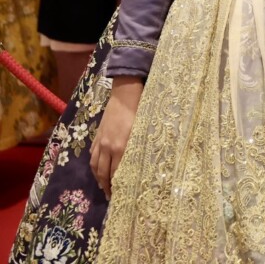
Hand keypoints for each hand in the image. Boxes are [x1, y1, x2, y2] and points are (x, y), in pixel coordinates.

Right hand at [90, 76, 143, 197]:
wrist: (125, 95)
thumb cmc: (140, 111)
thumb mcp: (143, 131)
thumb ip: (139, 148)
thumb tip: (142, 164)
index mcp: (122, 147)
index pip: (117, 172)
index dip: (118, 185)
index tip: (121, 195)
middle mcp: (108, 147)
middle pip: (104, 173)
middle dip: (106, 186)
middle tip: (111, 197)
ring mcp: (100, 142)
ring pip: (96, 166)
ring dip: (98, 179)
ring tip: (104, 188)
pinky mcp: (96, 136)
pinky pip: (93, 156)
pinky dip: (95, 166)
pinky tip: (98, 171)